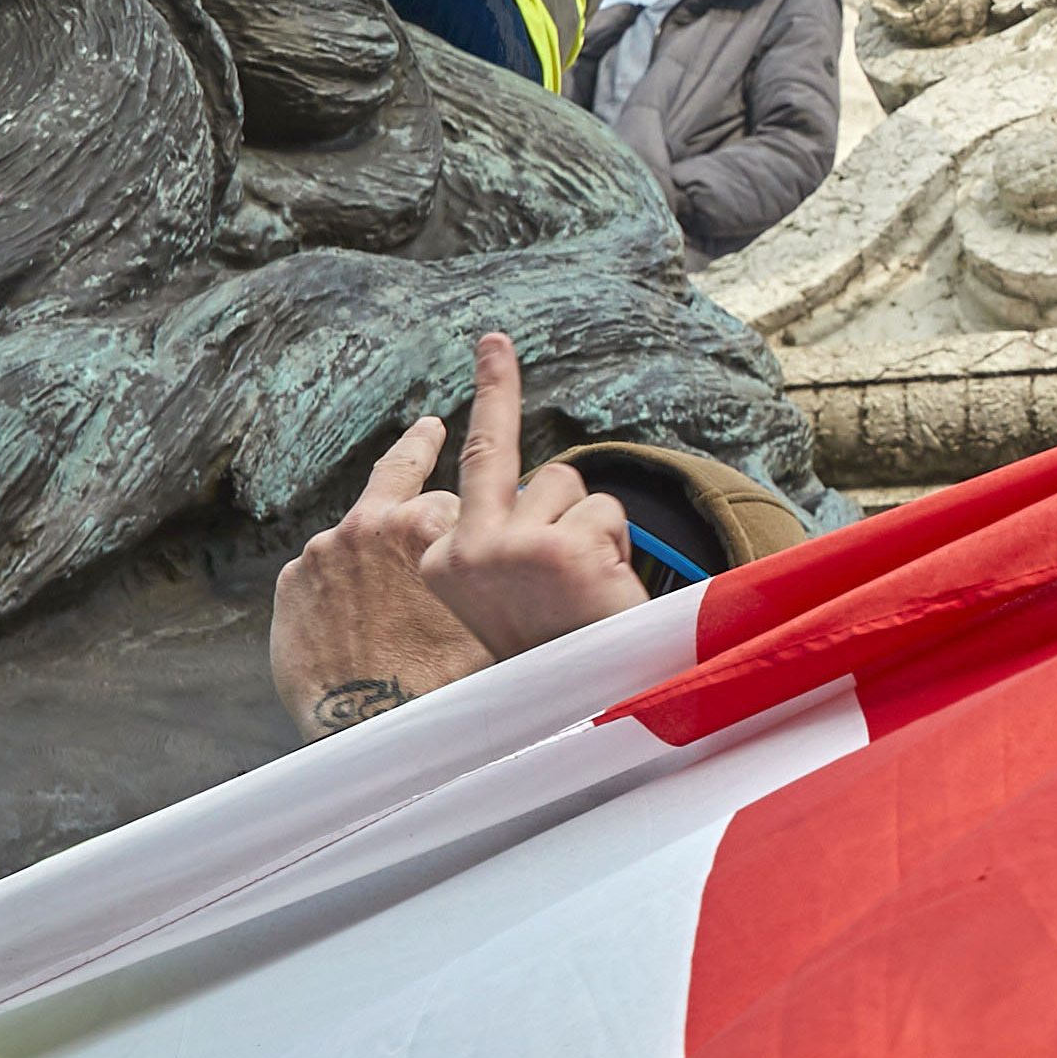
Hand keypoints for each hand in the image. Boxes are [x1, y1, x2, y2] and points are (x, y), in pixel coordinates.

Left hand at [267, 417, 480, 736]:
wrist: (367, 731)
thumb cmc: (442, 685)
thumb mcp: (495, 622)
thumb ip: (497, 577)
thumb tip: (518, 562)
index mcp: (430, 525)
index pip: (458, 496)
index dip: (471, 516)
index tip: (477, 512)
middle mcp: (371, 524)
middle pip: (402, 473)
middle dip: (420, 454)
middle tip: (430, 428)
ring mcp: (323, 551)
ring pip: (359, 530)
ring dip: (374, 542)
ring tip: (390, 558)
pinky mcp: (291, 582)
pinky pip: (323, 570)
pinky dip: (340, 581)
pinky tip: (358, 612)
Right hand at [417, 331, 642, 660]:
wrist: (564, 717)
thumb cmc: (543, 664)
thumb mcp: (501, 604)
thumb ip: (500, 546)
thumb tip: (532, 489)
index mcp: (441, 562)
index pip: (467, 468)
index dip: (485, 404)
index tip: (486, 351)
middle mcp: (463, 549)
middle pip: (498, 449)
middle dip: (493, 383)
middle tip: (493, 340)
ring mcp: (508, 548)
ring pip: (567, 486)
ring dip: (590, 527)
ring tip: (583, 589)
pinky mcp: (558, 551)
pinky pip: (605, 514)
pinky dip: (615, 548)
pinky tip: (601, 592)